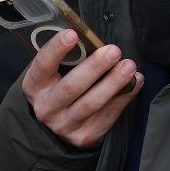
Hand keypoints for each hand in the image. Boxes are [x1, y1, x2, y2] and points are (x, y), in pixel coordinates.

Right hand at [23, 28, 141, 148]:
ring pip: (91, 103)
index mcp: (35, 85)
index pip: (43, 65)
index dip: (56, 49)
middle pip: (72, 86)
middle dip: (95, 67)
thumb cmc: (59, 88)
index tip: (72, 34)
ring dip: (113, 83)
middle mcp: (46, 107)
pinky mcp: (84, 136)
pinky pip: (107, 115)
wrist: (57, 126)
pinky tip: (135, 82)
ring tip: (129, 67)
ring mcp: (64, 125)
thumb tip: (94, 41)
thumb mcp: (54, 74)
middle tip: (113, 51)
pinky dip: (124, 97)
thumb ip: (69, 59)